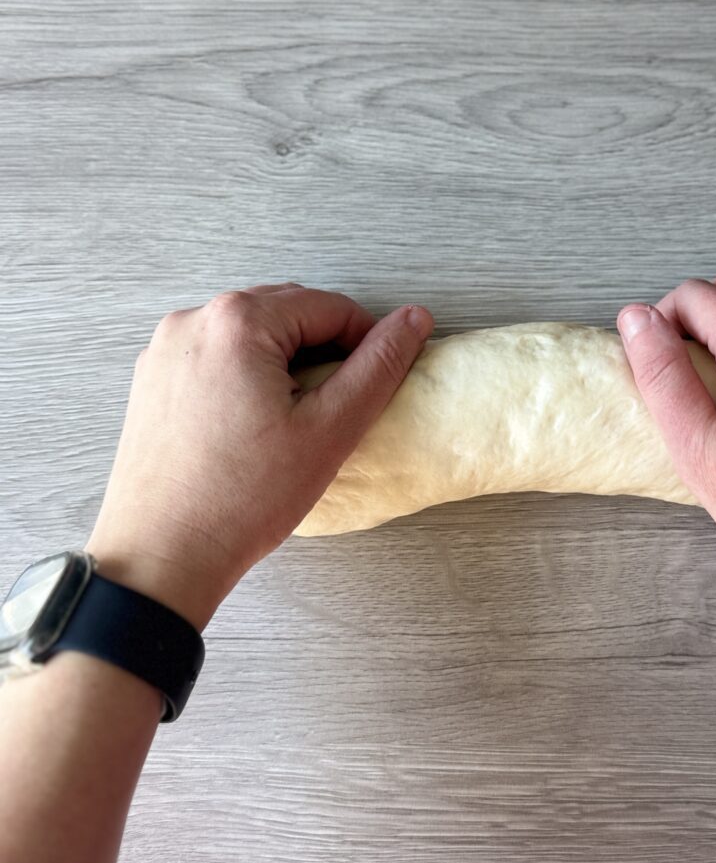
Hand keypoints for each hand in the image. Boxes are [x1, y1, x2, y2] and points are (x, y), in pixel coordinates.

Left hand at [87, 284, 432, 628]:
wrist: (161, 555)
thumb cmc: (242, 498)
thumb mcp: (331, 428)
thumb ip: (379, 365)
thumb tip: (414, 321)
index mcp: (238, 321)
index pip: (330, 307)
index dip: (367, 343)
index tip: (373, 386)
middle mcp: (194, 320)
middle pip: (289, 313)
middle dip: (324, 349)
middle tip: (337, 406)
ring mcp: (166, 349)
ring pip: (253, 334)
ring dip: (286, 362)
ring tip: (296, 419)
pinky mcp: (154, 379)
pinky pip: (217, 356)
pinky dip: (248, 375)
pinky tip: (256, 424)